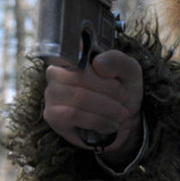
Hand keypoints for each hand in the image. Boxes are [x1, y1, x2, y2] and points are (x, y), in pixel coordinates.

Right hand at [43, 50, 143, 167]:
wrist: (123, 116)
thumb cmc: (121, 89)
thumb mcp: (128, 70)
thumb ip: (116, 61)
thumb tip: (98, 64)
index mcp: (73, 56)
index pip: (78, 57)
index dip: (98, 71)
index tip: (118, 82)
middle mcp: (55, 73)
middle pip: (80, 78)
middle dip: (109, 92)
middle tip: (124, 99)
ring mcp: (52, 95)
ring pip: (78, 98)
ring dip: (106, 108)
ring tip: (120, 113)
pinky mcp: (53, 116)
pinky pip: (73, 115)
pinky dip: (98, 120)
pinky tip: (110, 124)